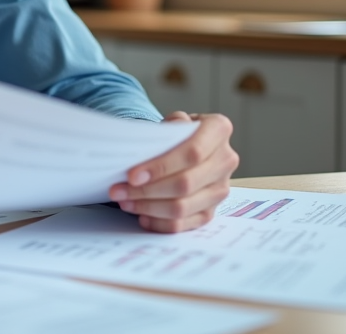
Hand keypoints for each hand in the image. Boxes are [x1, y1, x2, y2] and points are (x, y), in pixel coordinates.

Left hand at [108, 112, 237, 232]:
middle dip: (147, 190)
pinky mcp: (212, 210)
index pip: (192, 153)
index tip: (132, 175)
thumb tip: (140, 155)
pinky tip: (142, 216)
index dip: (161, 166)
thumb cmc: (177, 132)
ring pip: (183, 207)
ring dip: (148, 207)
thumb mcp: (172, 121)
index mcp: (219, 130)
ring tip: (125, 202)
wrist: (190, 143)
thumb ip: (162, 132)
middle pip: (185, 184)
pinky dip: (160, 223)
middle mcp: (225, 160)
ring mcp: (221, 188)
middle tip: (119, 191)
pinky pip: (184, 224)